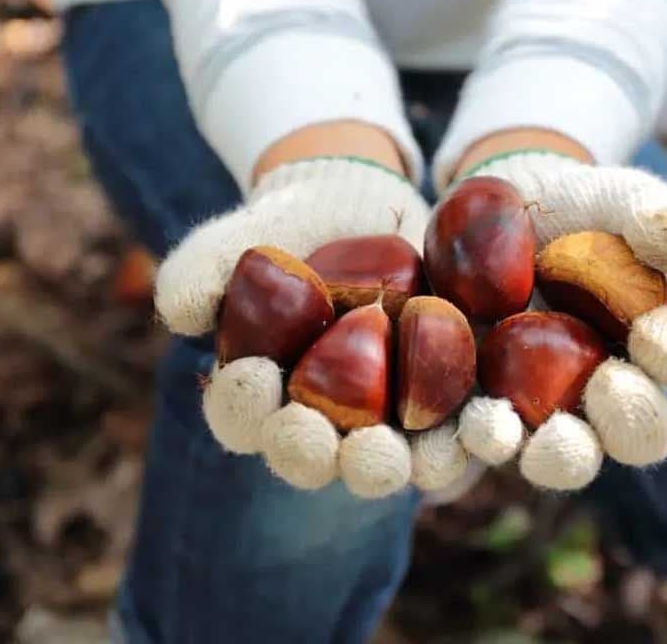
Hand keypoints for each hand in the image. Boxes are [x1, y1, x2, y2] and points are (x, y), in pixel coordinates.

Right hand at [154, 157, 461, 497]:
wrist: (360, 201)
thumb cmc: (287, 224)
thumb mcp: (241, 235)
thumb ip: (202, 270)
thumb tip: (179, 313)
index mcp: (263, 398)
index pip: (242, 418)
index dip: (244, 408)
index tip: (253, 378)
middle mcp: (324, 425)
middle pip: (318, 458)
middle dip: (318, 455)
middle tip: (325, 441)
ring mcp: (389, 420)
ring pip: (394, 461)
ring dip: (401, 465)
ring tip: (407, 454)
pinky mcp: (449, 399)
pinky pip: (463, 431)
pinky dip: (474, 434)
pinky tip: (487, 425)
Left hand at [450, 150, 666, 489]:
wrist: (490, 212)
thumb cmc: (568, 205)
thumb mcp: (610, 195)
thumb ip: (652, 214)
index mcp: (656, 344)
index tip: (653, 333)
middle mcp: (610, 397)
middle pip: (636, 434)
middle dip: (628, 422)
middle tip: (608, 388)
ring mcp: (545, 416)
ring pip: (561, 458)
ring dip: (549, 454)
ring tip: (515, 427)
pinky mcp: (480, 418)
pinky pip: (474, 449)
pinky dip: (457, 454)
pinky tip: (442, 437)